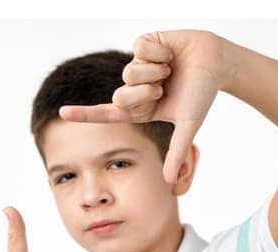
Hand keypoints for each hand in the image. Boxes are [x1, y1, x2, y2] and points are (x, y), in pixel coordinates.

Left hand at [58, 30, 226, 183]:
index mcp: (140, 109)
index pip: (106, 113)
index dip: (84, 114)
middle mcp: (136, 88)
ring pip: (129, 72)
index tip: (62, 114)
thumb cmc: (202, 93)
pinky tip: (170, 51)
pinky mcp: (144, 43)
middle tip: (165, 87)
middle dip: (144, 94)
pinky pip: (139, 48)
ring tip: (170, 68)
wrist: (216, 61)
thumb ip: (177, 153)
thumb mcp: (188, 126)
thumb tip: (170, 182)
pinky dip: (158, 51)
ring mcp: (139, 65)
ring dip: (153, 71)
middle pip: (120, 95)